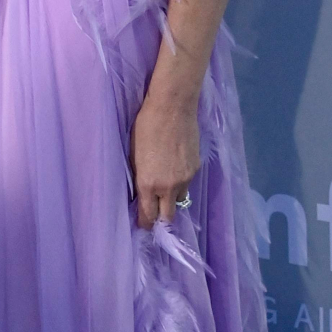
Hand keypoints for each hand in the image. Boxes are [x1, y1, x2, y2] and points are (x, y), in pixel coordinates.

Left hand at [131, 90, 199, 228]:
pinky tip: (175, 167)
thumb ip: (140, 178)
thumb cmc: (145, 127)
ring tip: (166, 185)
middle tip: (155, 213)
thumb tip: (142, 193)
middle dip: (161, 218)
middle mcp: (169, 187)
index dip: (145, 223)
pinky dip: (181, 182)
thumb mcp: (134, 156)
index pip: (148, 216)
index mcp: (149, 184)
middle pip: (168, 216)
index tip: (143, 224)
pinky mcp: (196, 168)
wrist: (172, 107)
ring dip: (172, 198)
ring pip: (180, 199)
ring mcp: (186, 179)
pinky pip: (188, 183)